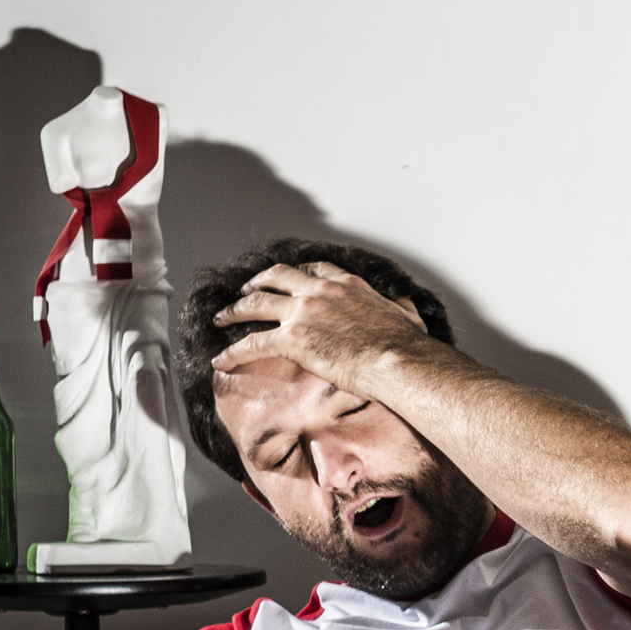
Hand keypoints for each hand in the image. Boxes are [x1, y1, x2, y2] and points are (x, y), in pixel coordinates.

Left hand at [210, 263, 435, 390]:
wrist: (397, 359)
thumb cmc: (406, 344)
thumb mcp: (408, 315)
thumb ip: (401, 306)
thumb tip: (406, 306)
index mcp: (346, 285)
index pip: (314, 270)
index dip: (296, 273)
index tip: (288, 278)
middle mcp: (319, 291)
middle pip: (275, 278)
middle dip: (256, 283)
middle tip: (245, 291)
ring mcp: (302, 312)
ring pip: (255, 304)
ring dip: (234, 310)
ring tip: (222, 318)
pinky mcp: (292, 339)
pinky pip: (252, 342)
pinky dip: (233, 351)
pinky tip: (222, 359)